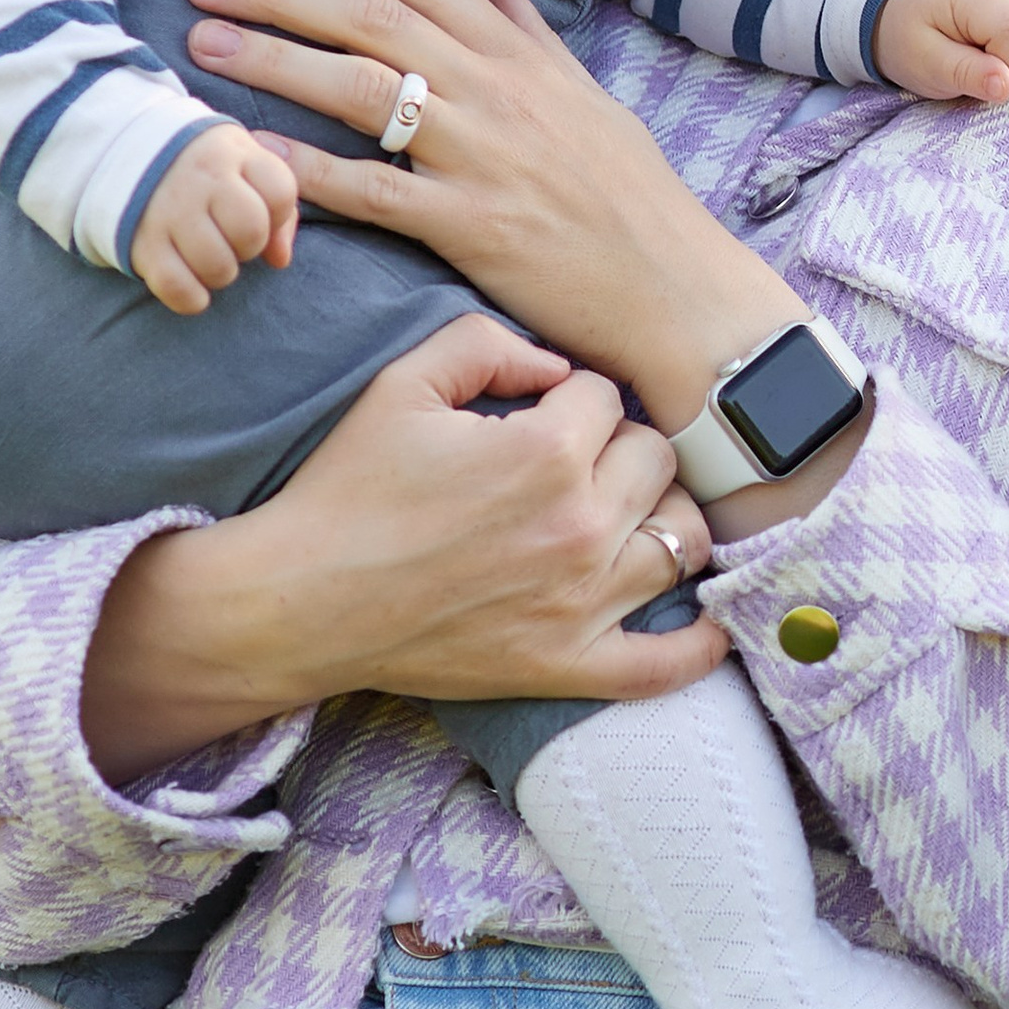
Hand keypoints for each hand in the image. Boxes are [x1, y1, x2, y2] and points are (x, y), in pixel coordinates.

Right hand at [79, 316, 722, 778]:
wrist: (300, 599)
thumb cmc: (347, 489)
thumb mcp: (404, 382)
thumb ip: (489, 342)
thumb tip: (557, 364)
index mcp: (546, 452)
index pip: (605, 396)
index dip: (570, 395)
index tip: (537, 411)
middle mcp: (581, 527)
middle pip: (657, 459)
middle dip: (618, 446)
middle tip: (570, 458)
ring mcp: (583, 604)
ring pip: (682, 539)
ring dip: (660, 515)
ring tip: (624, 511)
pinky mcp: (569, 665)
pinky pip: (666, 664)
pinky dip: (699, 643)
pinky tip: (707, 619)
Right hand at [129, 122, 300, 312]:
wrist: (122, 154)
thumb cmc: (201, 168)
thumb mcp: (241, 164)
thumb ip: (275, 204)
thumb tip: (280, 260)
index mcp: (231, 153)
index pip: (280, 192)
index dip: (278, 216)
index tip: (260, 215)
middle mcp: (200, 178)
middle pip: (251, 231)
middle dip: (249, 246)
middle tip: (230, 240)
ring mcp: (168, 209)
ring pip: (217, 265)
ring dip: (220, 273)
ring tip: (208, 258)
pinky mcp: (141, 242)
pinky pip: (177, 287)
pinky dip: (191, 298)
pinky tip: (191, 288)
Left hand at [178, 0, 802, 436]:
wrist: (678, 290)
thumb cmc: (633, 200)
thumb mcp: (588, 99)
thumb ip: (530, 35)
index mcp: (521, 60)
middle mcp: (498, 94)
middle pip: (374, 19)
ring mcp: (483, 159)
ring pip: (364, 89)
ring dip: (277, 60)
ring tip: (206, 45)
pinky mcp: (473, 229)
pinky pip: (376, 191)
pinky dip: (312, 168)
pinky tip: (256, 151)